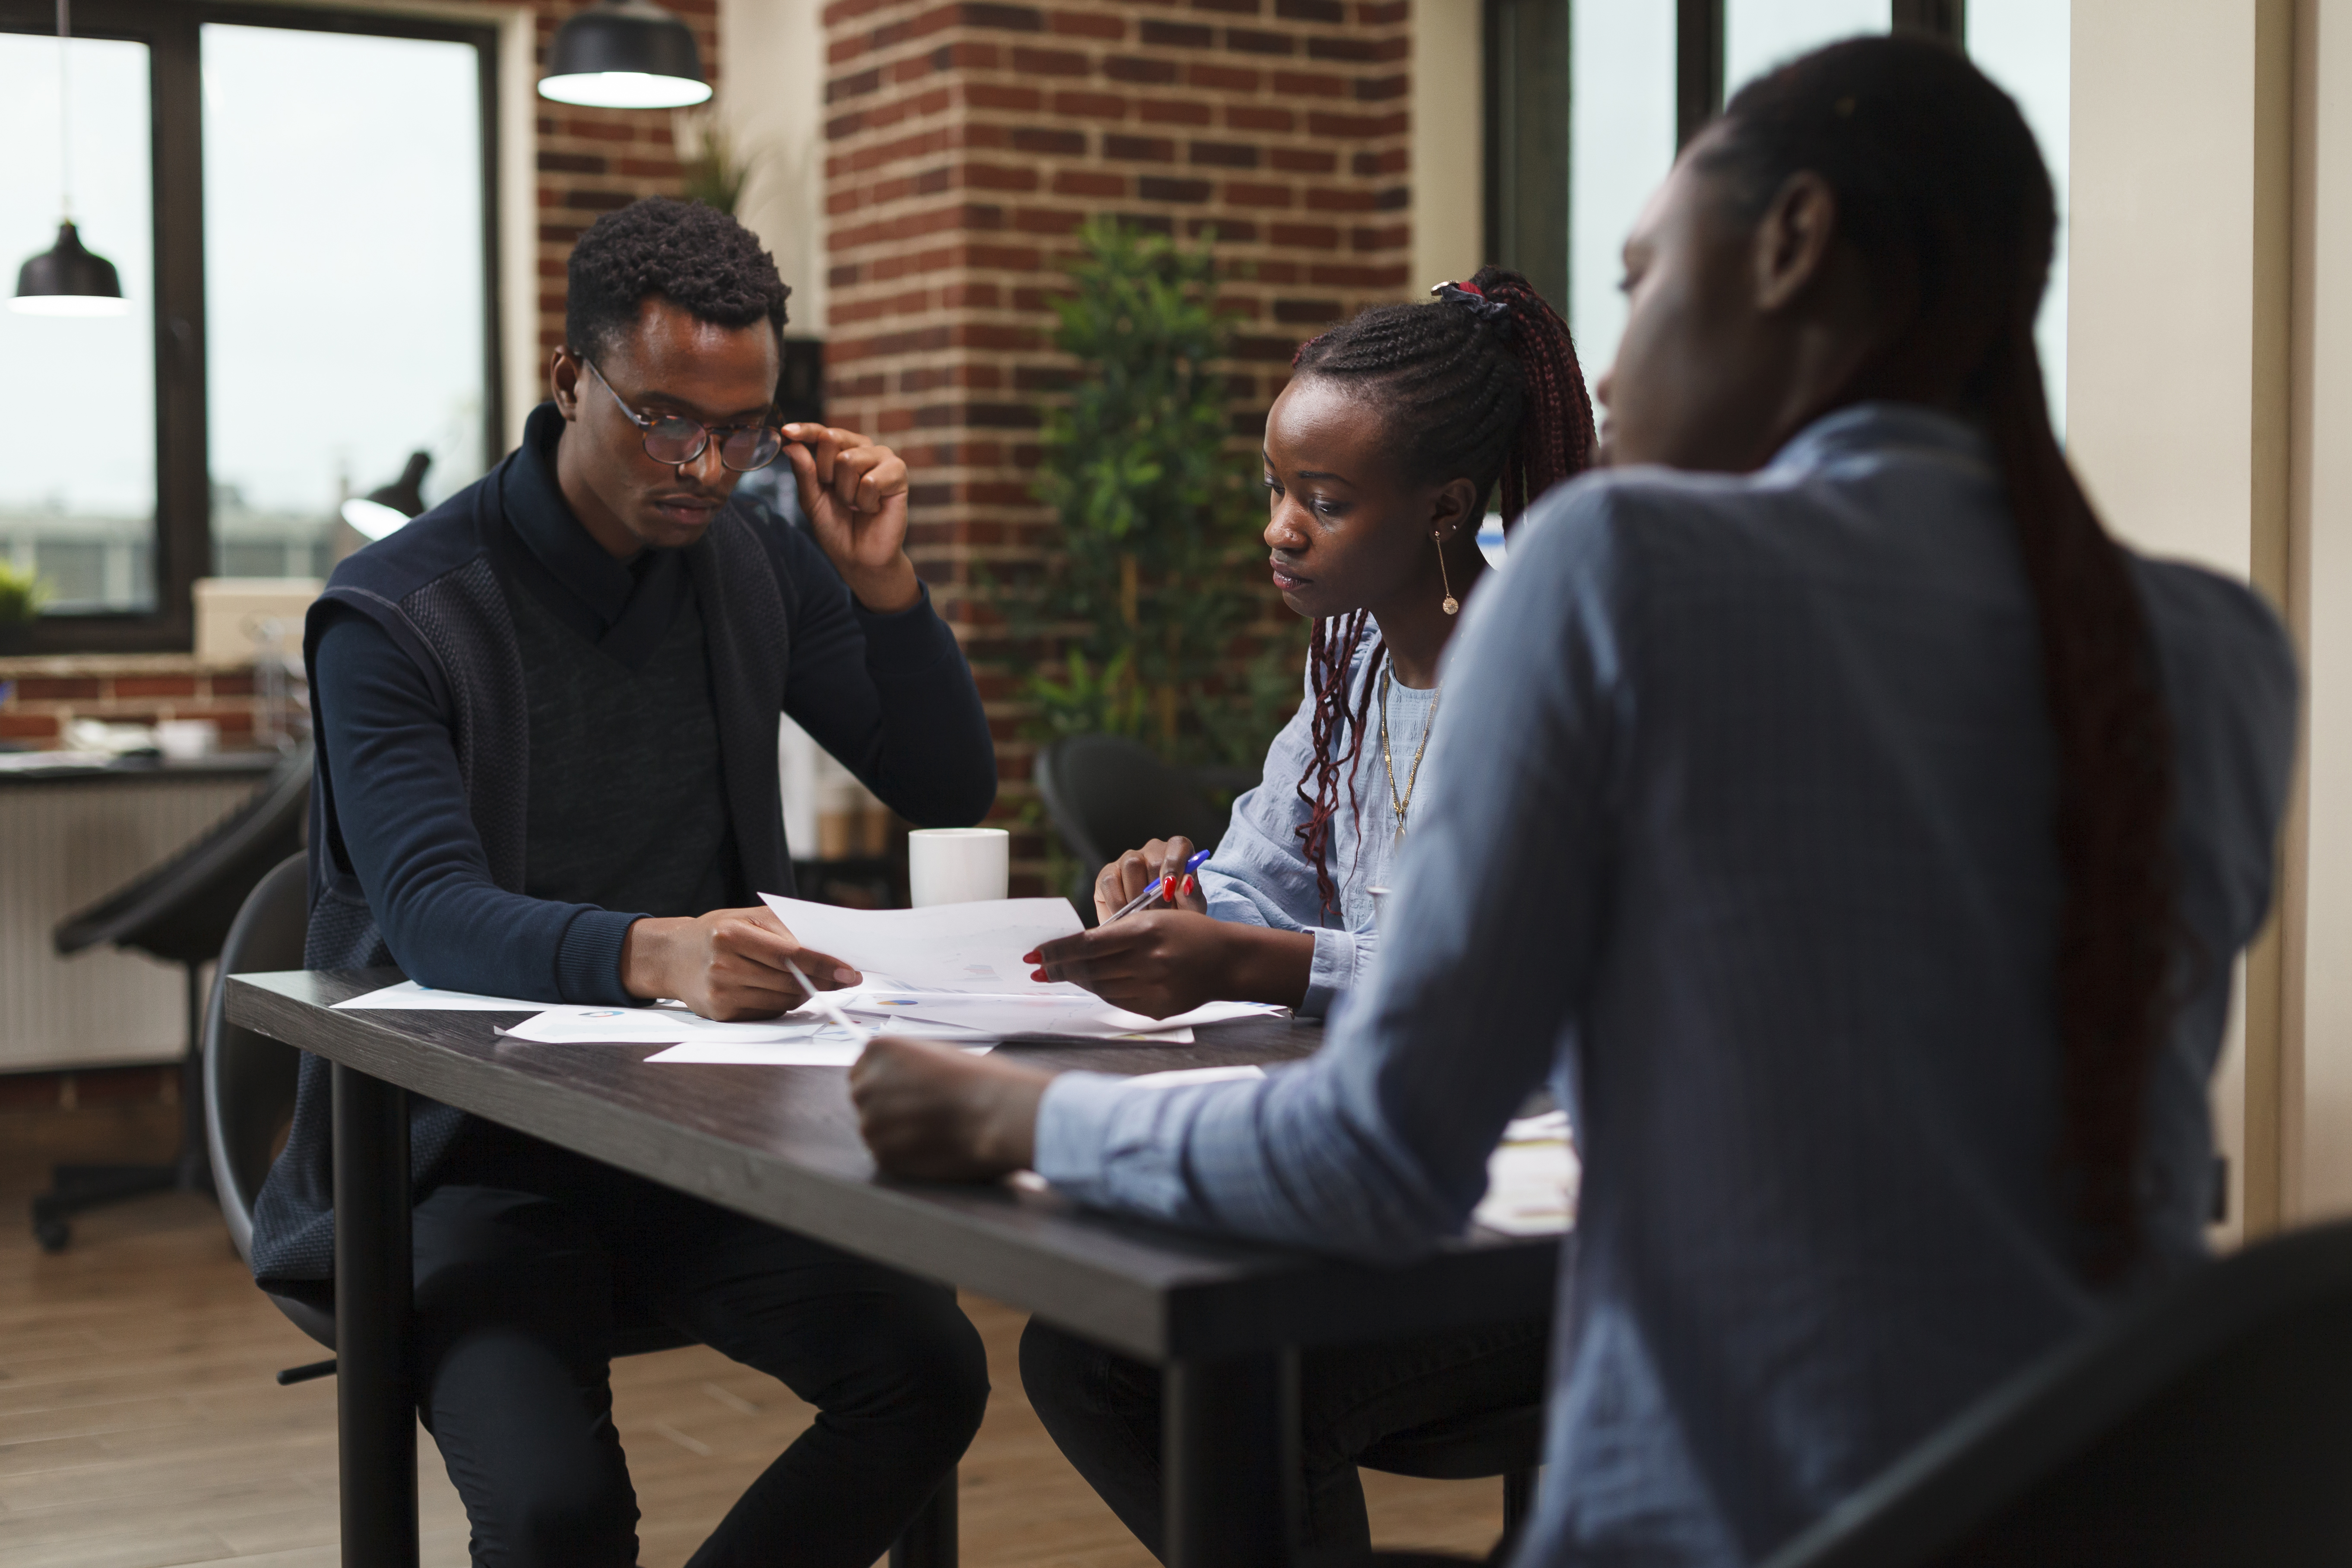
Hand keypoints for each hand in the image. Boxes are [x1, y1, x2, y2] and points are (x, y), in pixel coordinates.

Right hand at [619, 905, 861, 1020]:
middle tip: (842, 978)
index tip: (851, 972)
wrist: (674, 956)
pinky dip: (781, 1003)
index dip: (824, 965)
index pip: (790, 954)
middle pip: (790, 980)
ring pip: (783, 1000)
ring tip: (801, 979)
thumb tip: (833, 951)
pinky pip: (769, 1012)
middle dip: (822, 981)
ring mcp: (721, 992)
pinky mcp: (721, 1013)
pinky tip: (773, 988)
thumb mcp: (750, 918)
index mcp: (731, 934)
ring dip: (802, 992)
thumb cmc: (720, 932)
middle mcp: (723, 964)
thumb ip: (789, 930)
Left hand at [781, 423, 919, 612]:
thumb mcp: (811, 499)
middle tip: (838, 496)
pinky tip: (872, 509)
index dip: (804, 430)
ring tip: (856, 505)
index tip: (787, 432)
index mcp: (841, 451)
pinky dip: (865, 503)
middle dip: (825, 472)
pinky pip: (870, 481)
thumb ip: (804, 471)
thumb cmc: (836, 527)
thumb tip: (791, 444)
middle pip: (831, 438)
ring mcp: (882, 458)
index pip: (821, 431)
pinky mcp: (898, 473)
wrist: (858, 557)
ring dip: (846, 493)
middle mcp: (862, 449)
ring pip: (848, 460)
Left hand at [850, 1036, 1052, 1180]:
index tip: (906, 1088)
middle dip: (887, 1104)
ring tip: (933, 1128)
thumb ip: (909, 1065)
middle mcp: (867, 1085)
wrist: (997, 1114)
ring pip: (874, 1128)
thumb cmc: (979, 1079)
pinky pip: (887, 1153)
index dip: (886, 1080)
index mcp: (879, 1051)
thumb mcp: (939, 1054)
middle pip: (864, 1097)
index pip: (864, 1068)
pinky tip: (933, 1144)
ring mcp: (871, 1122)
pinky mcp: (883, 1155)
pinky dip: (905, 1152)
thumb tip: (901, 1079)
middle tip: (921, 1110)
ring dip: (896, 1130)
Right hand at [1092, 836, 1209, 923]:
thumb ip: (1191, 896)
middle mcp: (1152, 852)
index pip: (1179, 846)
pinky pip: (1110, 882)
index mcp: (1177, 853)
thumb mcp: (1191, 908)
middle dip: (1156, 893)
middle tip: (1158, 915)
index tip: (1171, 889)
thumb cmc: (1178, 913)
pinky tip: (1126, 918)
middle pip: (1153, 860)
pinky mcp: (1108, 874)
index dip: (1175, 865)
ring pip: (1130, 866)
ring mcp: (1127, 860)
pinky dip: (1118, 903)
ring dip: (1137, 897)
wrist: (1155, 928)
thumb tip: (1186, 883)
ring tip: (1143, 918)